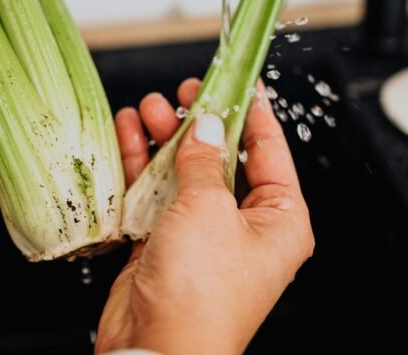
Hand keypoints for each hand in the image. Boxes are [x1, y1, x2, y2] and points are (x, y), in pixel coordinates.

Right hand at [97, 79, 314, 354]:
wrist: (156, 352)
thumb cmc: (200, 293)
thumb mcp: (208, 208)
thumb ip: (204, 159)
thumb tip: (206, 123)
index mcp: (279, 220)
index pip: (270, 152)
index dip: (253, 112)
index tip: (240, 79)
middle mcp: (244, 227)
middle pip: (222, 157)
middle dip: (198, 122)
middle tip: (183, 93)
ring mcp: (202, 236)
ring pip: (184, 171)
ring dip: (164, 139)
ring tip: (148, 109)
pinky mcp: (165, 244)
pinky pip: (155, 193)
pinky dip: (141, 164)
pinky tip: (128, 134)